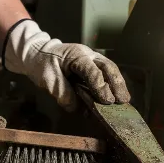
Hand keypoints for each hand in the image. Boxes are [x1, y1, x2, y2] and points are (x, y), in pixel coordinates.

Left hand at [3, 20, 130, 110]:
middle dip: (117, 84)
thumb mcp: (48, 81)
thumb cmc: (43, 65)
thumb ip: (63, 94)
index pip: (93, 71)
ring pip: (111, 70)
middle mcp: (89, 55)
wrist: (39, 54)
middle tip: (123, 101)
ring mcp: (93, 59)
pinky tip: (117, 97)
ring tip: (124, 101)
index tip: (107, 101)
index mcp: (77, 56)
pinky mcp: (94, 66)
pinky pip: (107, 75)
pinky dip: (113, 85)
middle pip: (108, 67)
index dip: (101, 87)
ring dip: (119, 85)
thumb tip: (78, 108)